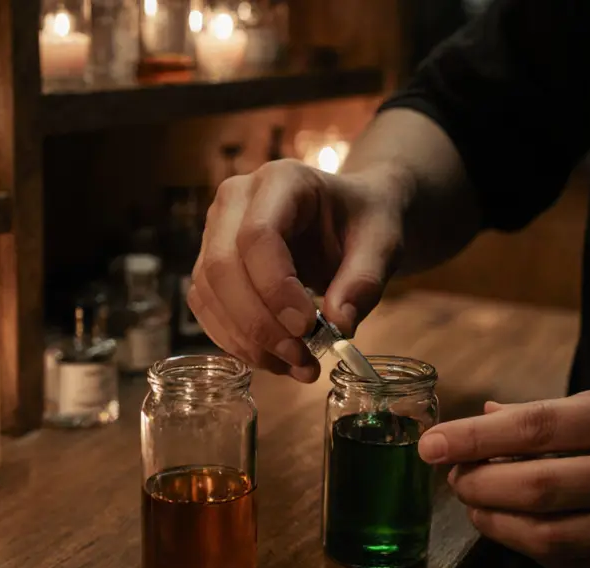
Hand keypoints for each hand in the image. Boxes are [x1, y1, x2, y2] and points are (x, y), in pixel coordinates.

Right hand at [188, 159, 408, 381]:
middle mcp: (235, 199)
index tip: (307, 328)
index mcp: (281, 180)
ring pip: (208, 293)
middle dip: (259, 323)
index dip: (275, 288)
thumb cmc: (364, 221)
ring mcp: (215, 231)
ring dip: (247, 340)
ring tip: (296, 365)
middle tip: (301, 357)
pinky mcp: (211, 264)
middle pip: (222, 267)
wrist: (348, 216)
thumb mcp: (382, 243)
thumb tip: (338, 325)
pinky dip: (237, 342)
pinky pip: (207, 308)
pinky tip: (275, 359)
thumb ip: (365, 280)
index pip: (258, 236)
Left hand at [419, 380, 589, 567]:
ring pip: (549, 539)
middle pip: (533, 489)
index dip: (472, 439)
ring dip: (498, 525)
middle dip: (476, 486)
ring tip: (479, 506)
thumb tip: (493, 414)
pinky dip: (539, 552)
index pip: (536, 430)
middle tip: (452, 477)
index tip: (429, 445)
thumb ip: (571, 411)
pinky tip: (523, 533)